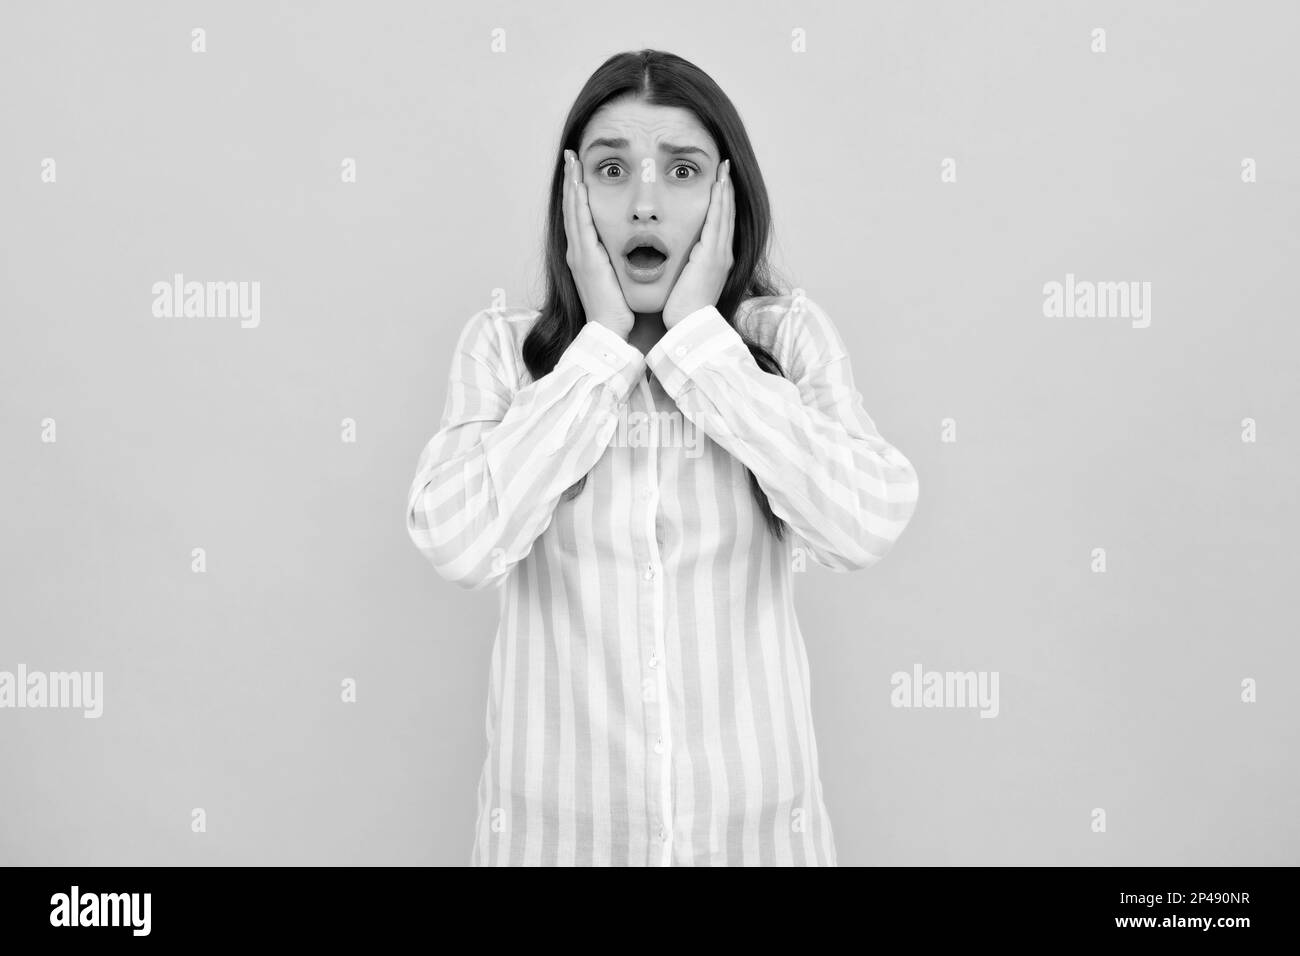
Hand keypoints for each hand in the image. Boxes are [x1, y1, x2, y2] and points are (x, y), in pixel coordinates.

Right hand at [562, 149, 634, 338]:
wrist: (610, 331)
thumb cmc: (618, 309)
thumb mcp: (617, 277)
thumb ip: (619, 260)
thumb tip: (634, 247)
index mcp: (585, 255)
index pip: (580, 216)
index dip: (577, 192)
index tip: (579, 170)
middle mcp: (577, 252)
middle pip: (571, 208)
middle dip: (570, 180)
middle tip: (570, 155)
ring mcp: (578, 254)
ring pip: (572, 211)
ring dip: (571, 184)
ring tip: (571, 161)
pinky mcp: (585, 259)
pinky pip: (579, 224)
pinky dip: (577, 203)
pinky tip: (578, 185)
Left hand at [662, 158, 733, 328]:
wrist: (690, 327)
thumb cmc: (684, 311)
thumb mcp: (687, 284)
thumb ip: (686, 268)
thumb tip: (678, 260)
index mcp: (718, 261)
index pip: (721, 224)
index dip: (723, 202)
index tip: (720, 183)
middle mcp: (724, 254)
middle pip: (728, 214)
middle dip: (727, 189)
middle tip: (726, 166)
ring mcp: (720, 254)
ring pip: (725, 213)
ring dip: (725, 188)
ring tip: (725, 168)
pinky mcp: (712, 255)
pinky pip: (717, 221)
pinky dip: (719, 201)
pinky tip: (719, 184)